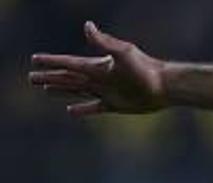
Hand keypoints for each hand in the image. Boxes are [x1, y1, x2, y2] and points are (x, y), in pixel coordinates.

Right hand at [29, 21, 166, 116]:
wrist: (164, 86)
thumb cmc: (145, 68)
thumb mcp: (123, 53)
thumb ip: (104, 42)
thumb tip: (87, 25)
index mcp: (97, 66)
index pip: (68, 63)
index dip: (51, 61)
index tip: (35, 58)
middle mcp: (99, 78)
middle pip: (68, 78)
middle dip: (49, 77)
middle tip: (31, 77)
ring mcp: (106, 92)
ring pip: (76, 91)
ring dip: (61, 90)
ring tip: (46, 89)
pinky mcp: (115, 105)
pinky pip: (93, 107)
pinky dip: (81, 109)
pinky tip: (70, 110)